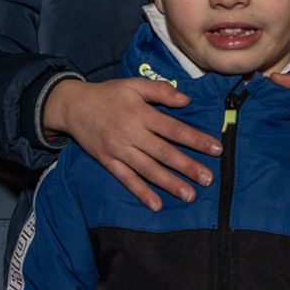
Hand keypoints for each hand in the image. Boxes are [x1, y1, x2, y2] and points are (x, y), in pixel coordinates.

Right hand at [44, 77, 221, 211]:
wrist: (74, 106)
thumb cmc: (109, 94)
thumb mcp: (134, 84)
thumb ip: (160, 90)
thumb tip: (186, 99)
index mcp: (141, 113)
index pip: (173, 128)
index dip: (195, 139)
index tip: (216, 149)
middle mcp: (131, 133)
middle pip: (163, 152)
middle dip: (187, 166)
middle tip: (208, 179)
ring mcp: (119, 150)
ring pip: (148, 169)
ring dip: (169, 183)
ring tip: (189, 195)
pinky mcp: (108, 162)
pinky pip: (126, 180)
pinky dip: (141, 192)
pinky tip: (156, 204)